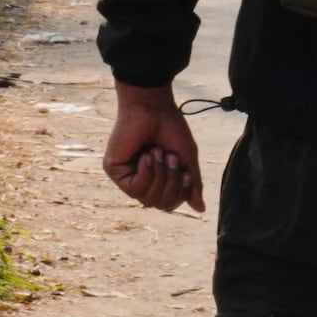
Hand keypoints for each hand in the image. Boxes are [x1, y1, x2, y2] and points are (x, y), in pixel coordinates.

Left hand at [103, 83, 206, 212]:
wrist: (153, 107)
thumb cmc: (170, 128)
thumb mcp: (187, 159)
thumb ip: (192, 185)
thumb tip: (200, 209)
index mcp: (158, 179)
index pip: (170, 204)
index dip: (181, 193)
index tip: (187, 173)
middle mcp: (142, 181)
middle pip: (159, 204)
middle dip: (171, 182)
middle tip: (170, 157)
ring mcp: (127, 177)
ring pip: (147, 199)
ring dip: (159, 175)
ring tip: (158, 152)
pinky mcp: (115, 170)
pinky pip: (134, 188)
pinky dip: (146, 172)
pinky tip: (146, 155)